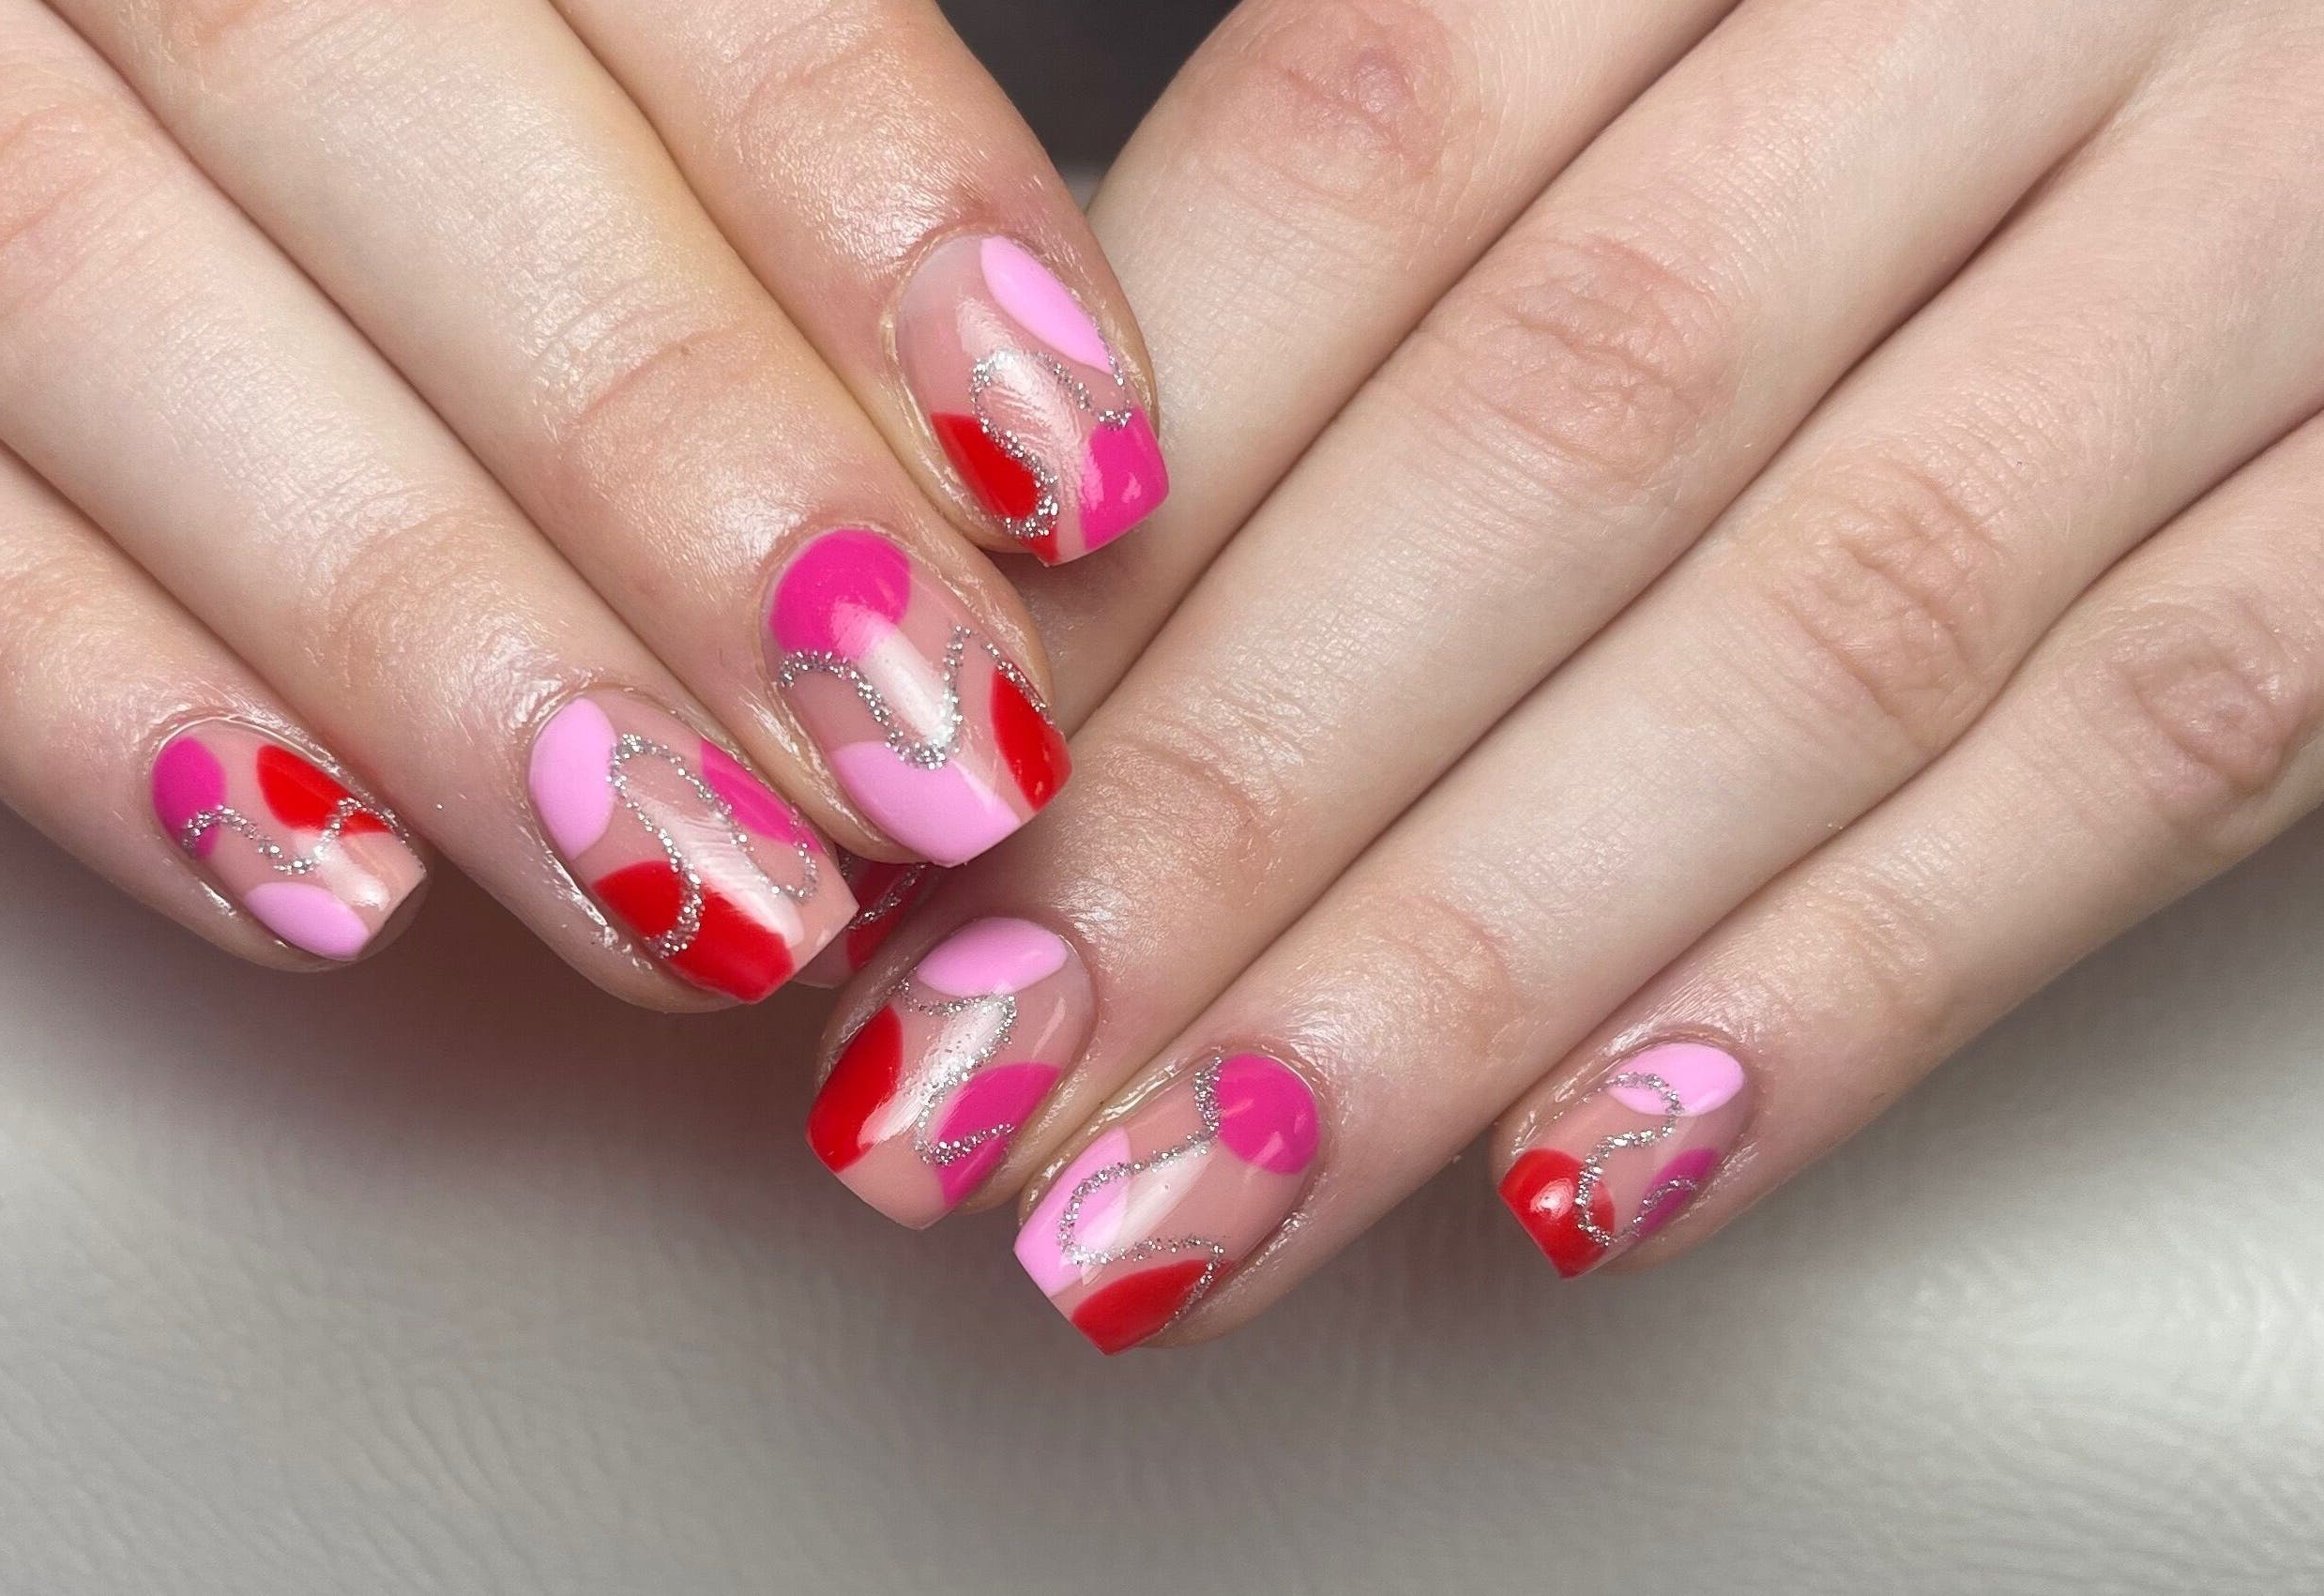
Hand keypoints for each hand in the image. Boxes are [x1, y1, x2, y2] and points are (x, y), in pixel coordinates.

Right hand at [0, 0, 1166, 1001]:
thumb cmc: (171, 37)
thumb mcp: (407, 20)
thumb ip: (635, 110)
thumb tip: (997, 414)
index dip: (853, 178)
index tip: (1064, 457)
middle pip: (346, 79)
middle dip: (663, 448)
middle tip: (929, 744)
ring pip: (63, 276)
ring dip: (409, 623)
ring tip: (684, 885)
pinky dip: (58, 686)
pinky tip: (312, 882)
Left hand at [806, 0, 2323, 1349]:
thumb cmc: (1903, 16)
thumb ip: (1397, 180)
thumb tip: (1035, 526)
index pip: (1362, 160)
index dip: (1117, 513)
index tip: (895, 788)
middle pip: (1555, 434)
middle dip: (1227, 808)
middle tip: (964, 1077)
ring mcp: (2270, 218)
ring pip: (1828, 635)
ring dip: (1465, 967)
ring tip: (1186, 1207)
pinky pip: (2163, 745)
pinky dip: (1855, 984)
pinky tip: (1586, 1170)